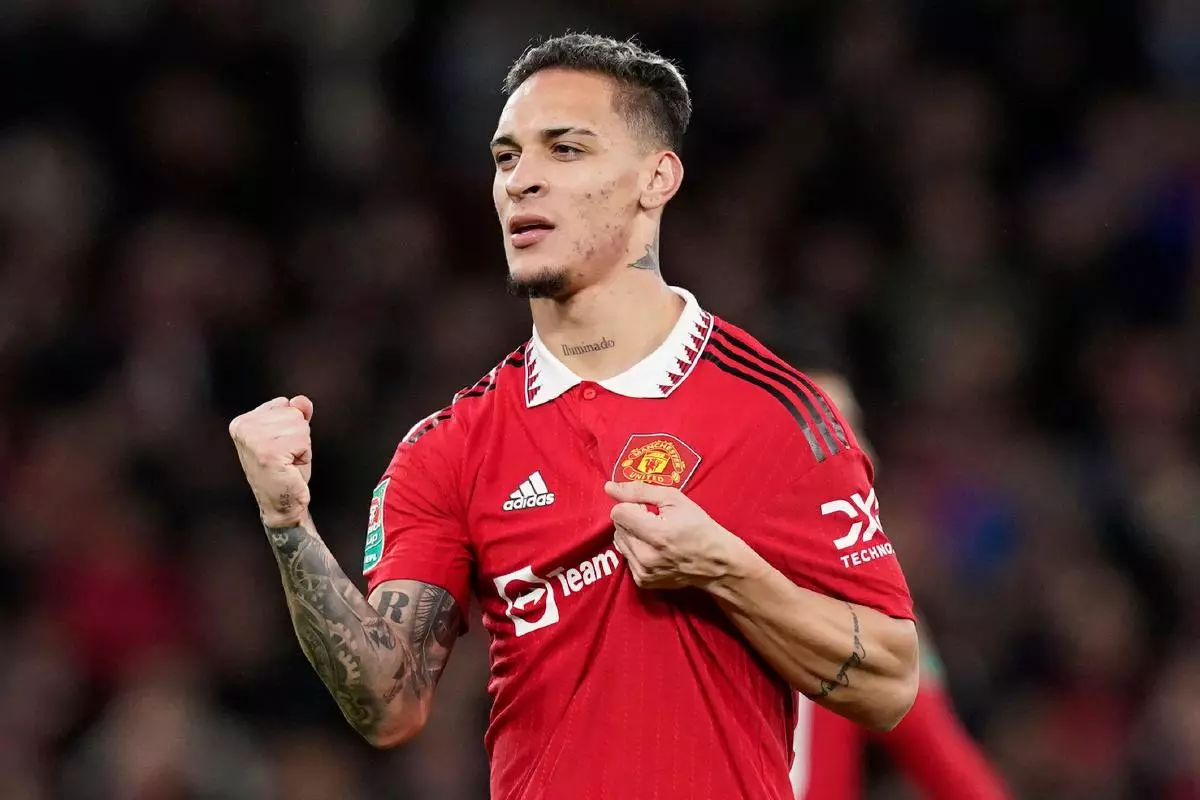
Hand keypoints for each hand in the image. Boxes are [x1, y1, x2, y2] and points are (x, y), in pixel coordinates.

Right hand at [229, 395, 314, 527]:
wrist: (282, 504)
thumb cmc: (287, 470)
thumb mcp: (292, 435)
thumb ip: (296, 413)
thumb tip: (301, 400)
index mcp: (243, 421)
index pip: (284, 404)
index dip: (291, 428)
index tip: (280, 447)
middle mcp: (243, 427)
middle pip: (293, 413)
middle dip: (299, 436)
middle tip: (286, 457)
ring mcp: (253, 439)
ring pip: (300, 425)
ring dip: (302, 446)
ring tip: (288, 462)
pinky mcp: (267, 452)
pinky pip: (303, 440)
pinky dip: (304, 454)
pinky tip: (290, 467)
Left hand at [604, 480, 746, 589]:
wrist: (715, 563)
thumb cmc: (698, 526)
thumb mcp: (674, 499)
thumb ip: (639, 491)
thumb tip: (608, 487)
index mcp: (655, 533)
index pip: (618, 512)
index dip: (632, 505)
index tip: (648, 508)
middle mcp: (645, 556)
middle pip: (617, 527)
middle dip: (631, 519)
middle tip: (653, 520)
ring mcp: (643, 571)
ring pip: (619, 542)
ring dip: (632, 534)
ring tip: (654, 534)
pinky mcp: (643, 581)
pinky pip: (627, 557)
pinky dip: (636, 549)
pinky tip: (654, 549)